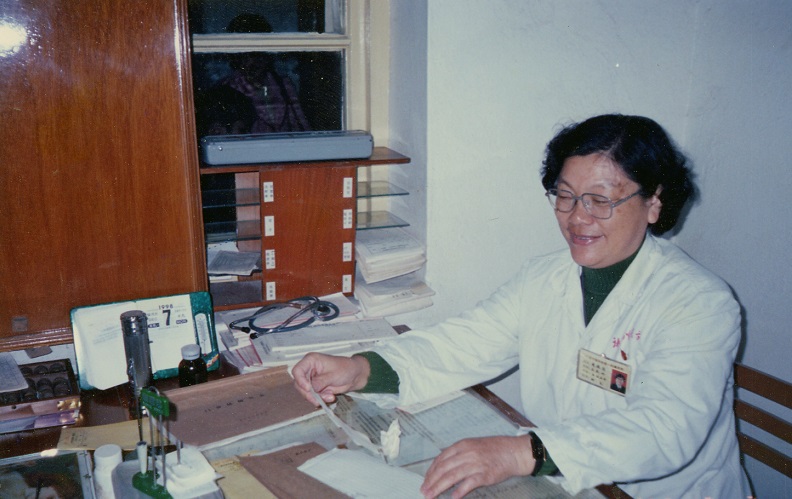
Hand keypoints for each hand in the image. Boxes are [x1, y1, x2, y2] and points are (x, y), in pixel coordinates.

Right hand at [292, 352, 370, 404]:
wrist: (354, 376)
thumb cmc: (345, 368)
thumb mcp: (333, 375)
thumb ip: (321, 381)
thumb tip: (311, 388)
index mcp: (311, 361)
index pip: (297, 370)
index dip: (300, 380)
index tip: (308, 389)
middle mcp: (308, 370)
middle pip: (299, 384)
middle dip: (309, 394)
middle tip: (319, 399)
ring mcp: (311, 379)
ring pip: (305, 392)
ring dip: (316, 398)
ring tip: (330, 397)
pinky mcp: (315, 388)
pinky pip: (313, 396)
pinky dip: (320, 399)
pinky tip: (330, 397)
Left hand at [420, 435, 534, 498]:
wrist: (513, 451)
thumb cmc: (494, 449)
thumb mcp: (473, 446)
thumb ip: (458, 454)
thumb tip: (444, 467)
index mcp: (462, 445)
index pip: (440, 459)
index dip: (431, 472)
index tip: (425, 481)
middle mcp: (466, 453)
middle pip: (443, 469)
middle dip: (431, 481)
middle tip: (424, 491)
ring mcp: (476, 464)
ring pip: (452, 476)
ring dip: (439, 487)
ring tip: (432, 495)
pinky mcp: (485, 475)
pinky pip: (469, 483)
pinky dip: (460, 491)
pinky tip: (453, 497)